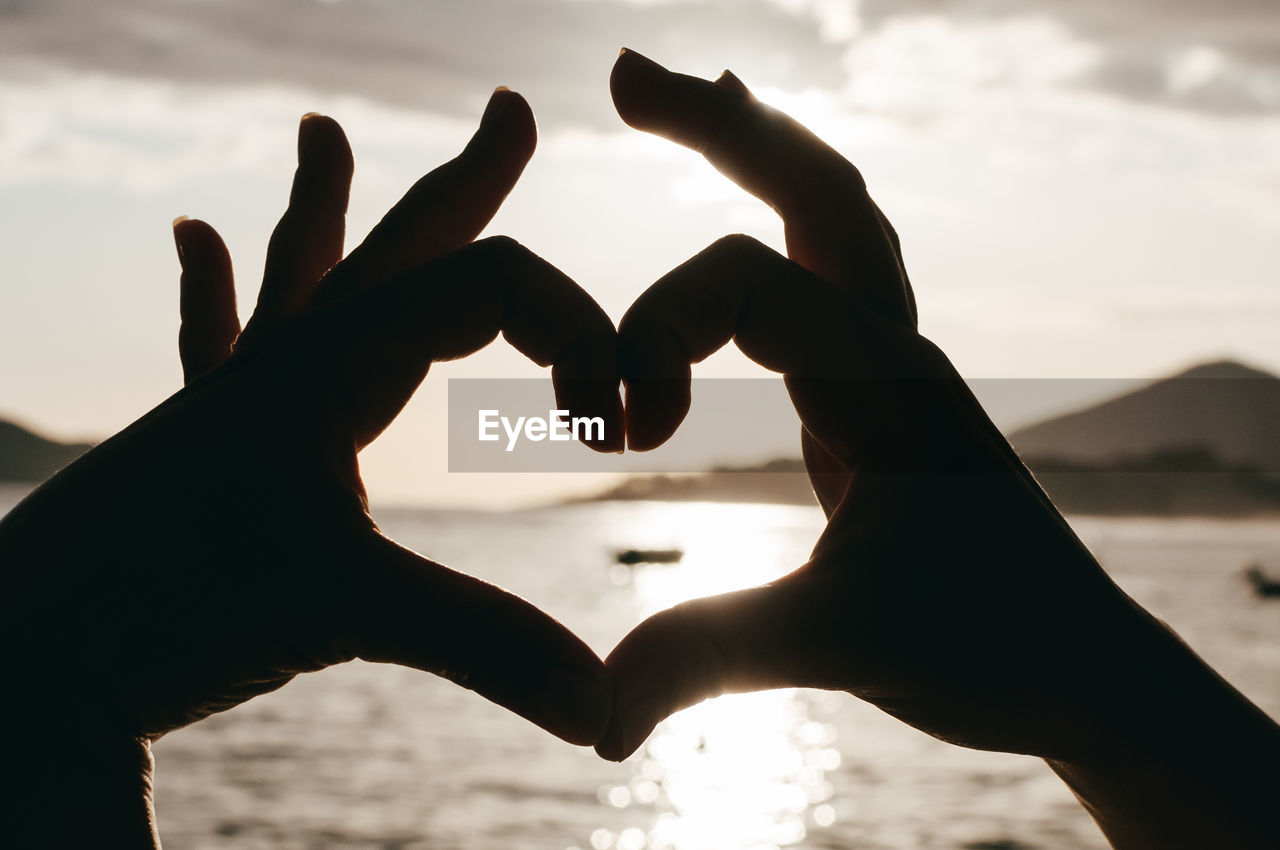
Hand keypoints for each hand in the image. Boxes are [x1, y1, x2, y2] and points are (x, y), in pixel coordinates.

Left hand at [0, 90, 620, 845]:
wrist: (25, 652)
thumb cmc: (163, 605)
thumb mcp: (345, 610)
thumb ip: (486, 645)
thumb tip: (604, 708)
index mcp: (336, 359)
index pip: (491, 288)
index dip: (577, 335)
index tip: (614, 430)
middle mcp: (291, 358)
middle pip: (403, 247)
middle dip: (469, 182)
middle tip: (511, 113)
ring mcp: (242, 397)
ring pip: (302, 276)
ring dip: (323, 208)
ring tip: (315, 132)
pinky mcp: (206, 445)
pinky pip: (216, 342)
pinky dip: (213, 290)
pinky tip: (194, 239)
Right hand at [597, 49, 1186, 762]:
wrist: (1077, 667)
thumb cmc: (990, 646)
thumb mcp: (840, 645)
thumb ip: (710, 657)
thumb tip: (596, 715)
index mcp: (887, 374)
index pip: (745, 281)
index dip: (652, 336)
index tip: (619, 437)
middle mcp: (894, 345)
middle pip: (817, 186)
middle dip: (719, 128)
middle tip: (628, 75)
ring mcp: (889, 364)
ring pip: (832, 217)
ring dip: (760, 151)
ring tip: (693, 98)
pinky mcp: (873, 397)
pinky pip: (825, 276)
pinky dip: (779, 220)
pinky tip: (746, 219)